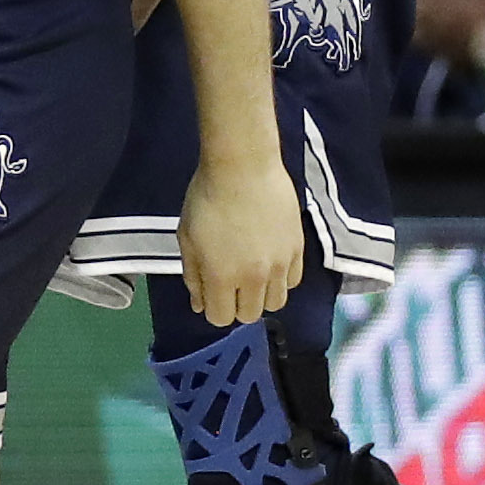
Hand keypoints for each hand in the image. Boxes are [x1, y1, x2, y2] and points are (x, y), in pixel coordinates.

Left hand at [175, 148, 305, 328]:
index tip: (211, 290)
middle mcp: (254, 278)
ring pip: (276, 303)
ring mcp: (279, 264)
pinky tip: (270, 261)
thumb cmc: (206, 198)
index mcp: (222, 277)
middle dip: (237, 304)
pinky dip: (281, 279)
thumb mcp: (187, 239)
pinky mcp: (297, 249)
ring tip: (252, 273)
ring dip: (261, 295)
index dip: (213, 308)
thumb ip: (194, 277)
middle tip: (231, 282)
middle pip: (250, 315)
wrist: (242, 166)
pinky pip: (293, 280)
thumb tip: (200, 305)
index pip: (221, 318)